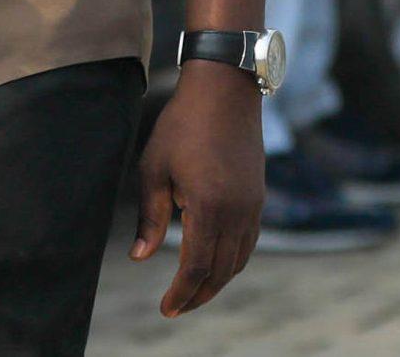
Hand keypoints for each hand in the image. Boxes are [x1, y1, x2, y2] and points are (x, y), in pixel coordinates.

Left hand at [130, 62, 264, 315]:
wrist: (225, 89)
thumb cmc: (183, 124)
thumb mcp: (154, 168)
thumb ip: (150, 217)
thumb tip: (140, 257)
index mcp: (208, 206)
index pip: (196, 267)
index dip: (180, 294)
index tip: (165, 309)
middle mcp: (237, 211)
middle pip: (221, 271)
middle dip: (198, 294)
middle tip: (176, 307)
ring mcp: (253, 204)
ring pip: (239, 259)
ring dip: (217, 280)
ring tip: (194, 290)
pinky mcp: (258, 195)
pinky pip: (249, 241)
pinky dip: (233, 259)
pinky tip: (216, 260)